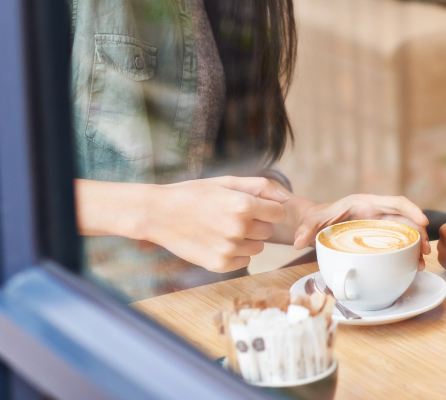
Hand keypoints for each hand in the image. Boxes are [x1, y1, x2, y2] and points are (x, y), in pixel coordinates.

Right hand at [144, 176, 288, 272]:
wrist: (159, 214)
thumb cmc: (195, 193)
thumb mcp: (227, 181)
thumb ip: (260, 187)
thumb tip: (285, 198)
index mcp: (243, 205)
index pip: (279, 213)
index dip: (268, 209)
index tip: (254, 207)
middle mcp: (239, 228)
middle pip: (269, 231)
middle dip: (258, 224)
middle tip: (234, 216)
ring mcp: (229, 249)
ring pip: (258, 248)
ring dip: (248, 240)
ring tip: (225, 229)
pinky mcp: (219, 265)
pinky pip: (244, 261)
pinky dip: (236, 253)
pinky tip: (218, 241)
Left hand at [293, 194, 430, 269]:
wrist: (316, 223)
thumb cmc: (318, 218)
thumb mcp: (312, 221)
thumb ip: (306, 229)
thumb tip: (298, 243)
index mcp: (366, 203)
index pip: (395, 202)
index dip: (411, 209)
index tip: (423, 221)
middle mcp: (377, 213)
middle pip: (405, 219)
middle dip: (419, 233)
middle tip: (425, 252)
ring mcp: (380, 226)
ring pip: (405, 233)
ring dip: (416, 246)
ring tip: (421, 264)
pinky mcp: (379, 238)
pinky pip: (397, 243)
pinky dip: (406, 253)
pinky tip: (411, 266)